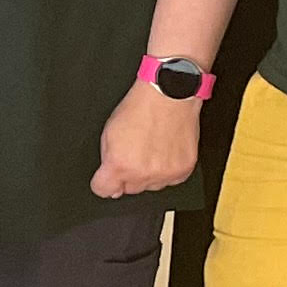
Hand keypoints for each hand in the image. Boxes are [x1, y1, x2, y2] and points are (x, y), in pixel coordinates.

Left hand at [90, 81, 201, 197]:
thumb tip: (109, 179)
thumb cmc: (140, 108)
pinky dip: (167, 170)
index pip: (103, 190)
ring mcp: (164, 173)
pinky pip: (171, 180)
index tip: (107, 178)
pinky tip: (165, 152)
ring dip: (149, 174)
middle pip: (129, 189)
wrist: (169, 96)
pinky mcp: (183, 170)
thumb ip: (107, 160)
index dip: (104, 182)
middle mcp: (142, 173)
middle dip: (128, 175)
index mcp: (120, 164)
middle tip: (134, 153)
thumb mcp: (109, 132)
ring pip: (151, 186)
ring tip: (151, 149)